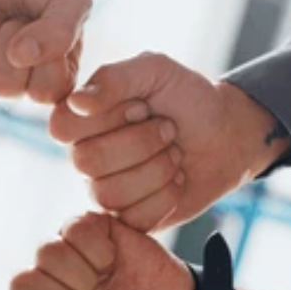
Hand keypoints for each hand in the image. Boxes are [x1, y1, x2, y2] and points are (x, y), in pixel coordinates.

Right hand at [49, 52, 288, 230]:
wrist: (227, 134)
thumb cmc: (187, 98)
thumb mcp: (156, 70)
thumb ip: (114, 78)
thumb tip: (77, 101)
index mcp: (82, 117)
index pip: (63, 127)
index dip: (108, 118)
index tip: (141, 106)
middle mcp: (85, 154)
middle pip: (88, 162)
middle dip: (142, 143)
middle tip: (168, 129)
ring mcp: (104, 188)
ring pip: (109, 194)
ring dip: (157, 170)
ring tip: (175, 153)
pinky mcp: (129, 217)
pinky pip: (133, 218)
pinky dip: (167, 196)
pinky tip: (177, 180)